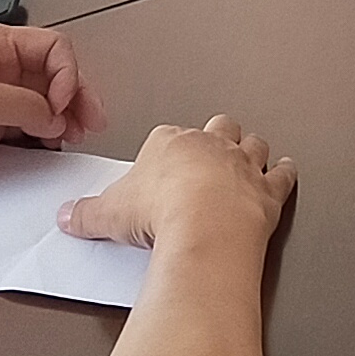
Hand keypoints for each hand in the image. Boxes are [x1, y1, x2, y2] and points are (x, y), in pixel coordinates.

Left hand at [0, 26, 103, 194]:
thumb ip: (22, 104)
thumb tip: (55, 114)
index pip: (52, 47)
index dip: (66, 73)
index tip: (62, 102)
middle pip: (55, 76)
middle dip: (75, 96)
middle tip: (90, 120)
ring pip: (48, 103)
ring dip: (65, 117)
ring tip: (74, 134)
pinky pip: (33, 128)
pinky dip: (48, 136)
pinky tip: (52, 145)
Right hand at [60, 115, 296, 257]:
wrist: (205, 227)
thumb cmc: (162, 211)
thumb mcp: (109, 213)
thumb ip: (87, 213)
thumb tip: (68, 216)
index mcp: (171, 143)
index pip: (167, 136)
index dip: (168, 149)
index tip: (163, 163)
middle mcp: (210, 146)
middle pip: (218, 128)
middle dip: (216, 136)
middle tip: (210, 150)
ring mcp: (242, 166)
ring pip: (253, 144)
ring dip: (252, 150)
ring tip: (249, 155)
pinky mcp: (267, 191)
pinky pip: (282, 175)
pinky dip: (285, 173)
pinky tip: (286, 170)